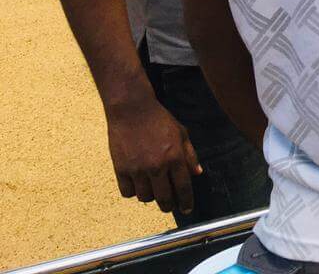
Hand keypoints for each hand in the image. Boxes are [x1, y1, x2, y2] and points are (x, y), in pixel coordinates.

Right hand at [105, 95, 201, 214]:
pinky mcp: (121, 169)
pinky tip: (137, 184)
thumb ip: (190, 155)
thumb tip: (197, 173)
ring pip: (145, 198)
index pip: (183, 188)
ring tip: (153, 189)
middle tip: (169, 205)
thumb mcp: (181, 133)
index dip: (186, 202)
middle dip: (169, 206)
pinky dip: (133, 192)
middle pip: (164, 199)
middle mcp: (157, 166)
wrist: (132, 110)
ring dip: (150, 197)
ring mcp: (138, 169)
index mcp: (175, 157)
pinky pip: (128, 192)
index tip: (187, 209)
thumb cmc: (159, 120)